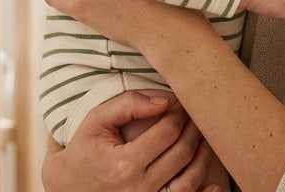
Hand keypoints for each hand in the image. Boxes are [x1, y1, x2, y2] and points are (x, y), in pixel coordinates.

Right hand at [42, 90, 212, 191]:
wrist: (69, 187)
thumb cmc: (84, 149)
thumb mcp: (97, 120)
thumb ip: (129, 104)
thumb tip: (165, 101)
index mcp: (123, 163)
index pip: (166, 132)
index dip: (179, 113)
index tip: (181, 102)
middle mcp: (138, 187)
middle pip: (182, 153)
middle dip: (194, 129)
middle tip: (196, 113)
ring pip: (190, 178)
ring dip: (203, 154)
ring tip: (203, 135)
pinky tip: (216, 182)